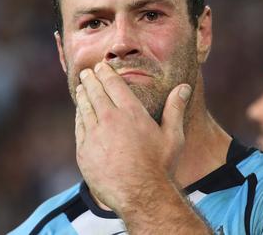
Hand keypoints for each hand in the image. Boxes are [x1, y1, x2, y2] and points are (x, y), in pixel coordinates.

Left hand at [74, 62, 191, 212]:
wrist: (140, 195)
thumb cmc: (160, 167)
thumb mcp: (173, 137)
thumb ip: (175, 109)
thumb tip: (183, 87)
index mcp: (131, 112)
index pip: (114, 85)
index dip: (106, 73)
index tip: (101, 67)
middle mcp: (110, 119)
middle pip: (96, 92)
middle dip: (90, 80)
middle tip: (87, 73)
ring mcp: (94, 135)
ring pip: (85, 108)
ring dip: (82, 95)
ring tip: (81, 88)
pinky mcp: (84, 151)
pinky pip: (80, 128)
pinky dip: (79, 116)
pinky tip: (80, 113)